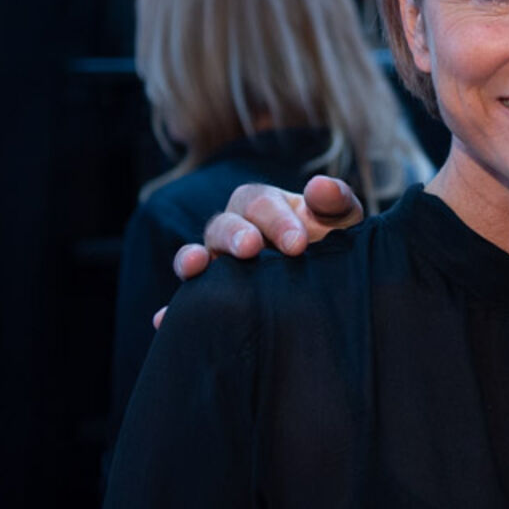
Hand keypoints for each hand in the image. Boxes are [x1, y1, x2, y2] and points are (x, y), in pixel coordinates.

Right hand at [154, 176, 365, 329]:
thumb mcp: (343, 220)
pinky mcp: (213, 297)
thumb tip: (320, 187)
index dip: (276, 220)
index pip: (258, 202)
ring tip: (196, 267)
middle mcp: (234, 230)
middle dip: (234, 235)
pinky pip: (186, 302)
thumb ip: (335, 201)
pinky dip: (173, 310)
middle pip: (221, 224)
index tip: (298, 244)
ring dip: (191, 260)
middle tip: (251, 249)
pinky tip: (165, 321)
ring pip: (197, 256)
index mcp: (262, 205)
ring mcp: (220, 265)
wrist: (334, 285)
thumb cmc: (335, 242)